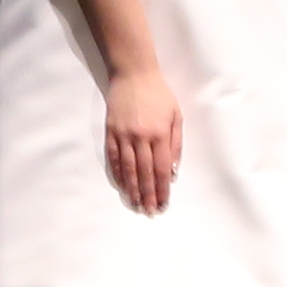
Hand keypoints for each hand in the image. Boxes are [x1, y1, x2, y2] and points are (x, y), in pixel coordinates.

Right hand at [101, 65, 182, 214]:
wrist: (134, 74)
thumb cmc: (159, 94)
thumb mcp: (176, 115)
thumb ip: (176, 143)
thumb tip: (172, 170)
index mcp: (160, 134)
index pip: (162, 169)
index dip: (163, 189)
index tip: (163, 203)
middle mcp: (141, 137)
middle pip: (145, 173)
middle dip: (148, 195)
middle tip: (149, 212)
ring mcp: (124, 135)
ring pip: (128, 169)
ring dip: (132, 189)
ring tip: (136, 204)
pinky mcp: (111, 132)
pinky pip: (113, 158)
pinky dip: (117, 174)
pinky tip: (122, 186)